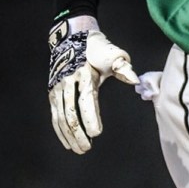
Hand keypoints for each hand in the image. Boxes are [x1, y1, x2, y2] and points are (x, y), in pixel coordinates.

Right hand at [47, 15, 139, 153]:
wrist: (72, 38)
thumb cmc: (97, 49)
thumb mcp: (112, 54)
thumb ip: (123, 67)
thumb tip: (135, 80)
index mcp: (84, 74)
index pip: (86, 99)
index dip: (90, 117)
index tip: (96, 133)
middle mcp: (68, 82)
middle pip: (71, 112)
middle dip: (78, 132)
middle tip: (87, 148)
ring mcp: (58, 89)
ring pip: (61, 117)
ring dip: (69, 135)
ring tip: (79, 149)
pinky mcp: (53, 93)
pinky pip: (54, 115)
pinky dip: (60, 131)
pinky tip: (67, 142)